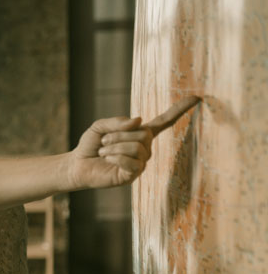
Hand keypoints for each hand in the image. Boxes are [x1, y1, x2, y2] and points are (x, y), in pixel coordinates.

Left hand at [68, 96, 199, 189]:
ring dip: (114, 147)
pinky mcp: (133, 175)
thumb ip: (117, 122)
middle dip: (119, 135)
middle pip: (143, 135)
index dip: (179, 110)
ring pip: (136, 148)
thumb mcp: (101, 126)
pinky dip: (115, 157)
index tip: (196, 98)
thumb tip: (139, 120)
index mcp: (140, 133)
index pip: (164, 121)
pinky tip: (107, 159)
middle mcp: (145, 148)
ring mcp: (141, 163)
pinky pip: (132, 163)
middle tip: (104, 141)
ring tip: (103, 151)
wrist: (78, 165)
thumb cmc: (90, 145)